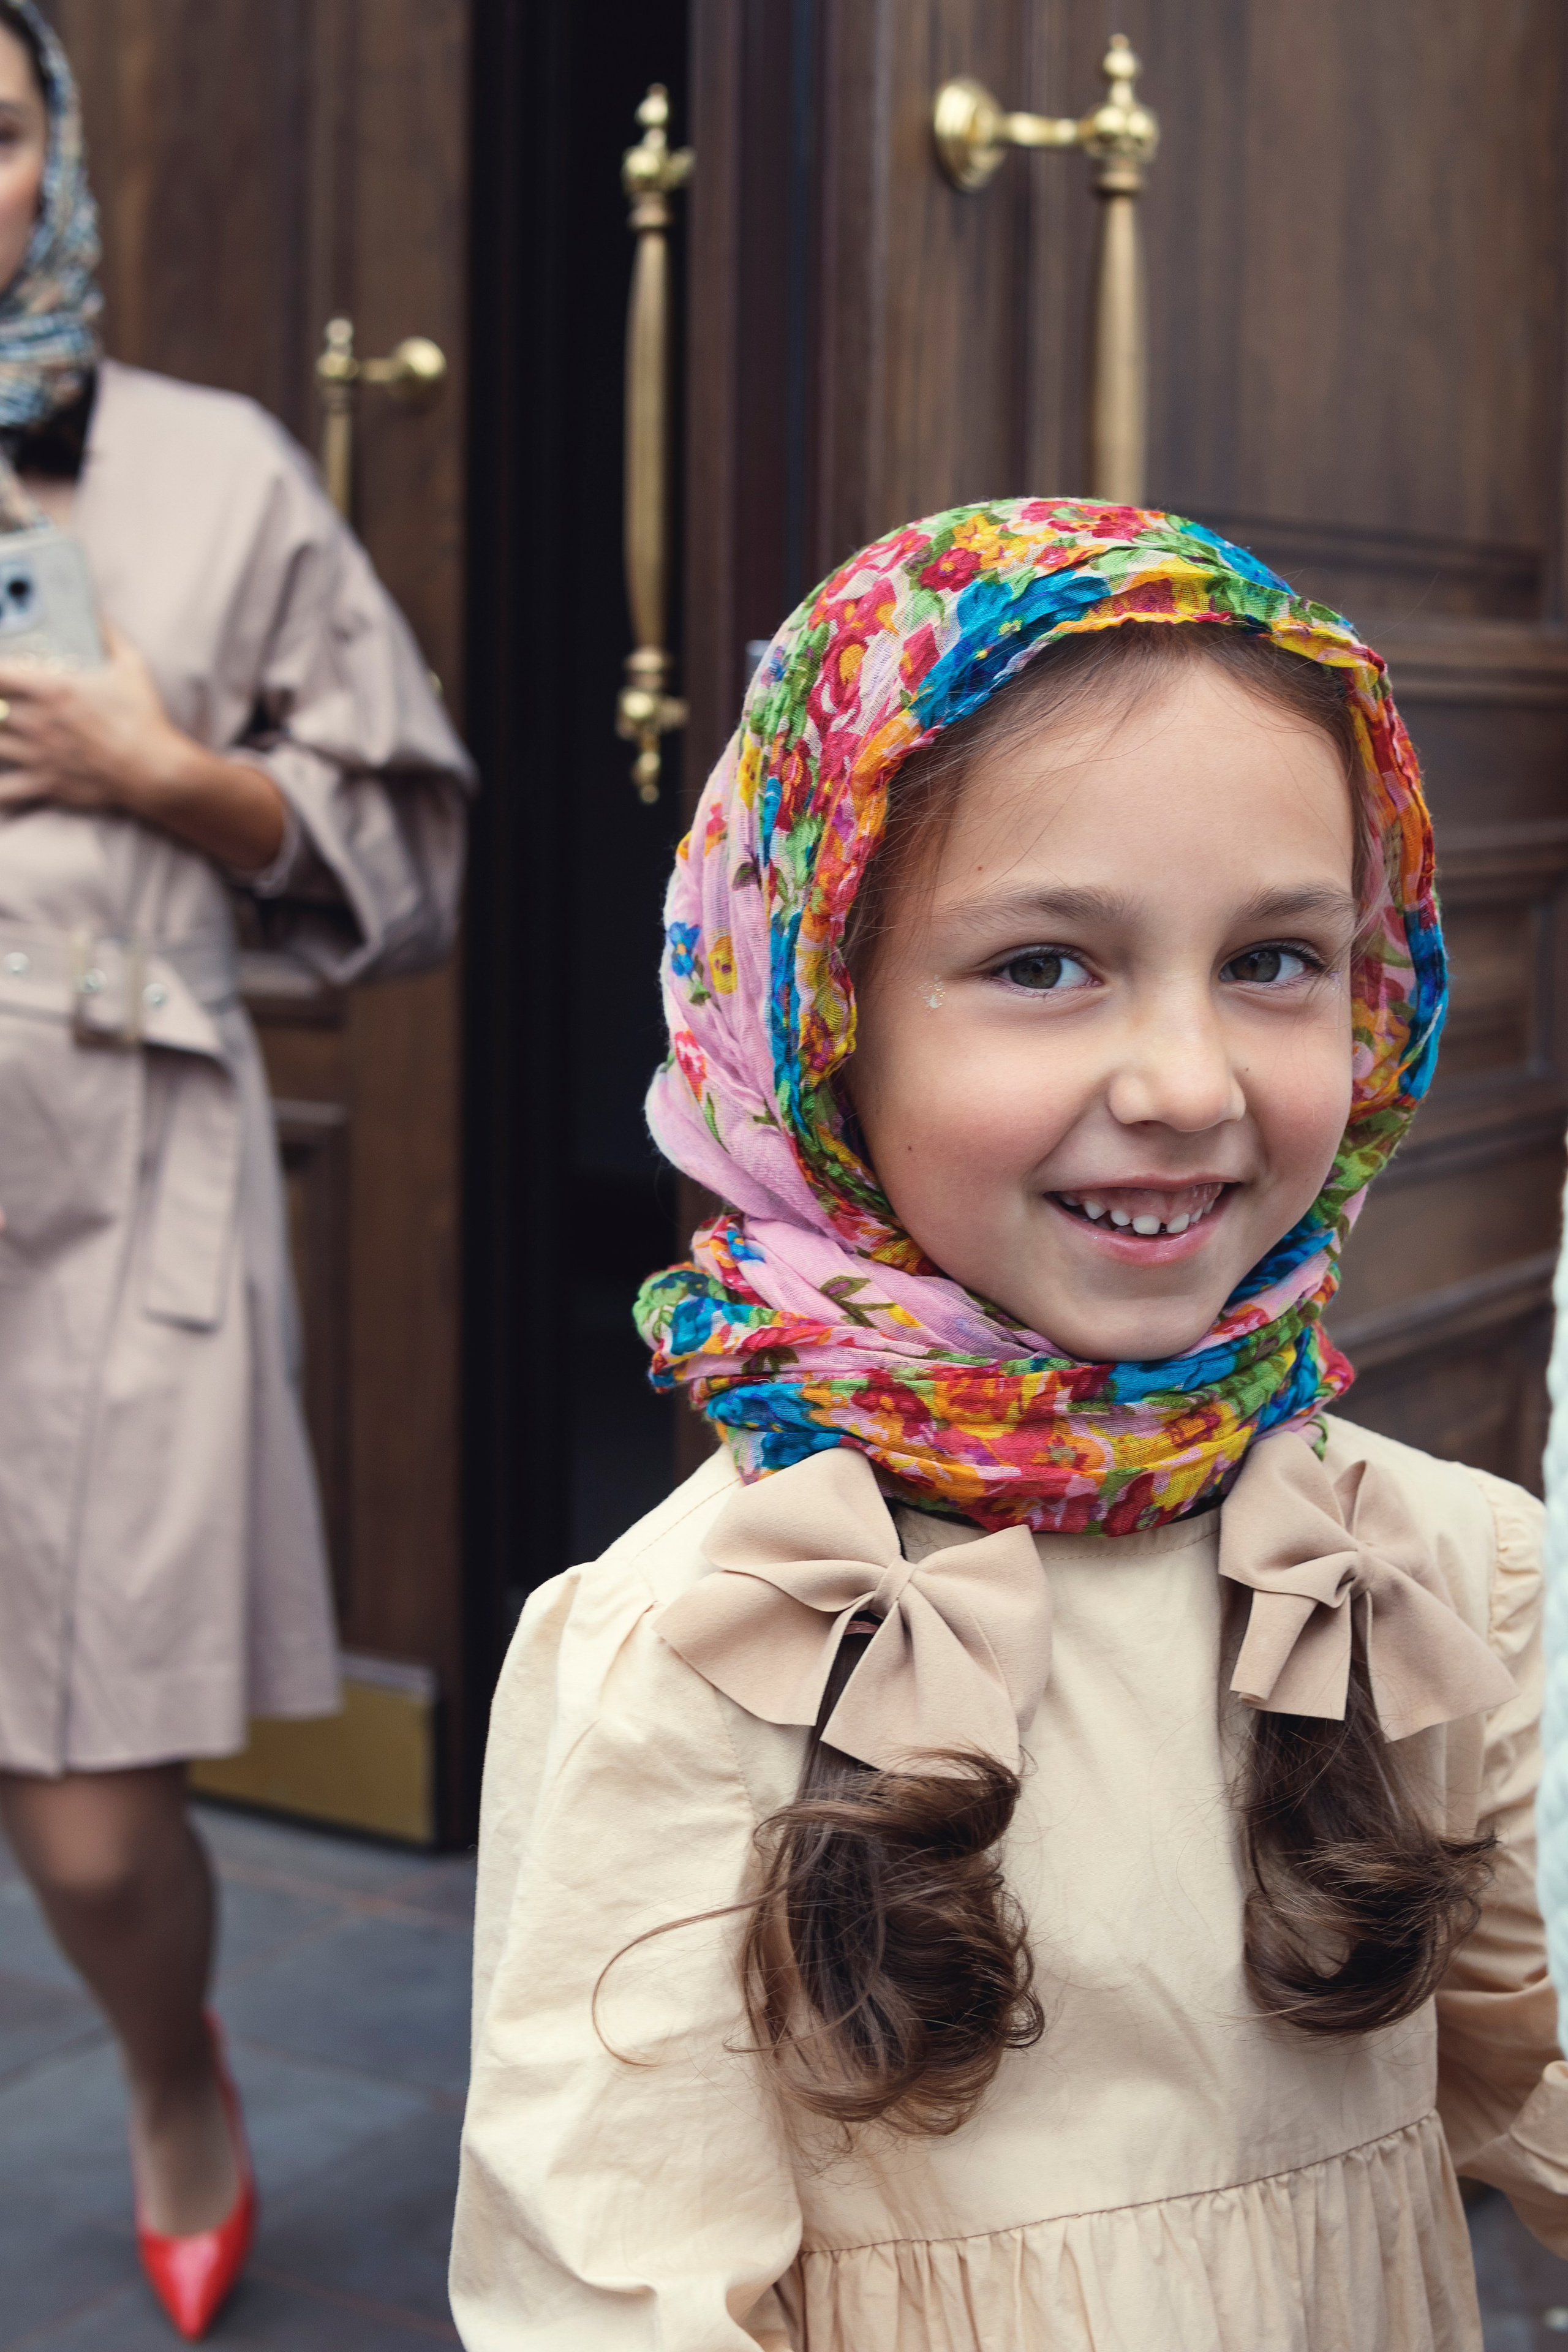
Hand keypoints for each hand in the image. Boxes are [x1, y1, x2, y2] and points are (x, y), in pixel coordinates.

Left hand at [0, 622, 197, 814]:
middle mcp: (39, 722)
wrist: (155, 771)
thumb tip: (96, 612)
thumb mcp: (131, 667)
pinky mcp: (47, 784)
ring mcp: (39, 755)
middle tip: (0, 703)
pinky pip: (4, 791)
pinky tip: (0, 776)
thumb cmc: (143, 719)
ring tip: (2, 730)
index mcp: (53, 689)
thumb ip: (109, 636)